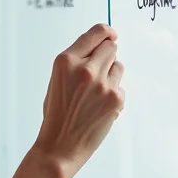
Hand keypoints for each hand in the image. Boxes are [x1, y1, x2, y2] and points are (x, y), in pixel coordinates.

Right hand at [32, 23, 124, 177]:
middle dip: (106, 55)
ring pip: (118, 65)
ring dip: (111, 74)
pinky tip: (99, 106)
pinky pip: (121, 87)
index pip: (95, 33)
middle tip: (98, 70)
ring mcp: (102, 84)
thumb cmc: (56, 113)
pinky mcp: (115, 99)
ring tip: (95, 92)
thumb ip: (76, 60)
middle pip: (110, 47)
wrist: (60, 145)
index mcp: (65, 61)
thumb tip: (100, 45)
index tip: (111, 34)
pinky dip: (113, 94)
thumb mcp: (57, 79)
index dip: (106, 32)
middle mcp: (85, 69)